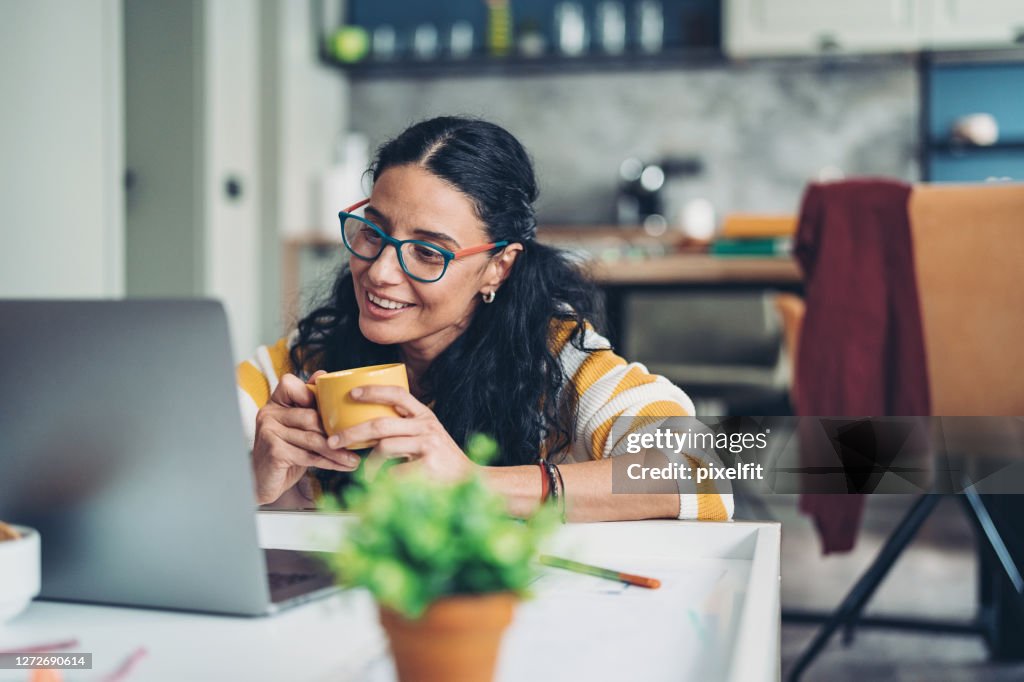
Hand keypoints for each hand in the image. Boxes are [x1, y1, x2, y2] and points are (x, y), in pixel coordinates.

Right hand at [251, 371, 360, 504]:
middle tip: (356, 440)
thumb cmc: (286, 450)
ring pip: (312, 438)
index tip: (329, 407)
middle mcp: (268, 414)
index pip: (289, 384)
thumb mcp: (296, 426)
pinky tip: (343, 465)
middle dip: (336, 432)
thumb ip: (307, 405)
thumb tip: (322, 373)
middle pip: (310, 416)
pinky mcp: (274, 452)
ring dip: (337, 451)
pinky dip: (329, 462)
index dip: (310, 392)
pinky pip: (308, 456)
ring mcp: (269, 433)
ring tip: (355, 458)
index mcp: (275, 403)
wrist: (264, 482)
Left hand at [327, 385, 477, 482]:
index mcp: (425, 415)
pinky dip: (382, 478)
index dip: (373, 390)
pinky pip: (392, 471)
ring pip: (383, 447)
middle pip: (380, 424)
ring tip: (361, 471)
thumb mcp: (427, 435)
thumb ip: (405, 428)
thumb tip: (365, 429)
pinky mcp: (427, 466)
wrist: (469, 480)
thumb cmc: (441, 460)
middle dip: (351, 432)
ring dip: (366, 463)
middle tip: (334, 440)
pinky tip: (380, 484)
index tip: (351, 393)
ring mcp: (428, 445)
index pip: (398, 393)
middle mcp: (427, 426)